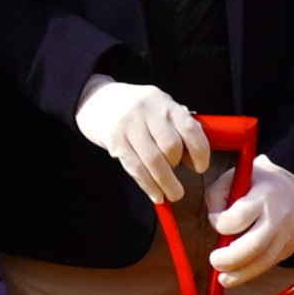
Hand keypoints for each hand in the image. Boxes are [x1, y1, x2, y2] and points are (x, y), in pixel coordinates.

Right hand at [73, 75, 211, 204]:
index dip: (200, 152)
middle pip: (171, 145)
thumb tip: (195, 154)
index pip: (190, 128)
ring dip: (167, 183)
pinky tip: (156, 195)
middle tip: (180, 178)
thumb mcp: (156, 106)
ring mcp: (128, 124)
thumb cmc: (132, 107)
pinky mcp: (114, 139)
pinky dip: (148, 185)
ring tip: (174, 194)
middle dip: (178, 167)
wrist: (93, 99)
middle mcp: (147, 110)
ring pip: (153, 160)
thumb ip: (175, 125)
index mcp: (163, 101)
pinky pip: (135, 168)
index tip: (201, 167)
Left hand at [208, 155, 293, 291]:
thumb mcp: (234, 178)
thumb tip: (214, 221)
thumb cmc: (256, 185)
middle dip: (231, 258)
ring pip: (264, 261)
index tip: (215, 220)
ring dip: (241, 274)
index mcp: (262, 196)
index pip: (239, 217)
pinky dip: (251, 272)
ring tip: (223, 279)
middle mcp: (277, 217)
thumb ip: (217, 196)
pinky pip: (269, 264)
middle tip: (214, 261)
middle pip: (255, 245)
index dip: (221, 223)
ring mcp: (286, 235)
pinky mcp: (289, 248)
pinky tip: (236, 275)